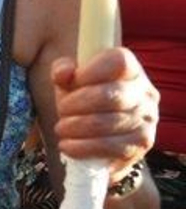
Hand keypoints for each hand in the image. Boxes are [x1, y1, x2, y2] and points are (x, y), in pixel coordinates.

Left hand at [52, 47, 157, 174]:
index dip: (91, 71)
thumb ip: (63, 71)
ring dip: (75, 127)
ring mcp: (147, 119)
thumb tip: (63, 74)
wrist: (99, 136)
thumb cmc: (84, 100)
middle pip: (110, 95)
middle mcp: (145, 93)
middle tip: (61, 110)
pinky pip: (110, 146)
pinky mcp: (142, 143)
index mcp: (131, 70)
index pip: (118, 61)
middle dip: (76, 104)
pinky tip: (67, 145)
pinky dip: (82, 147)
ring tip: (61, 128)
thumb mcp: (71, 81)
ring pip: (108, 122)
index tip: (71, 81)